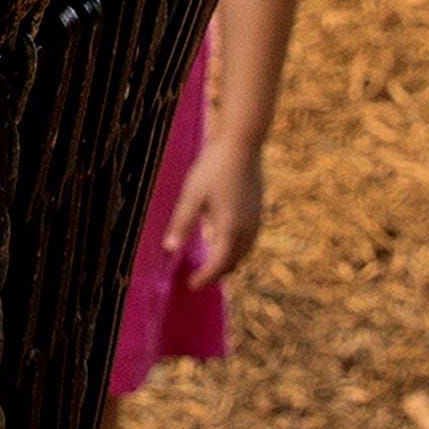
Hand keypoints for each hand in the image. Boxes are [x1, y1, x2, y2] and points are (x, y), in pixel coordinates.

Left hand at [172, 137, 267, 286]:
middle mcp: (247, 229)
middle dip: (215, 274)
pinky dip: (234, 249)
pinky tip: (221, 242)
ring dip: (226, 262)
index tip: (190, 285)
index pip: (218, 265)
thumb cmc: (214, 167)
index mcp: (230, 228)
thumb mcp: (192, 195)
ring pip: (242, 252)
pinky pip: (247, 240)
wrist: (243, 143)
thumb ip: (182, 222)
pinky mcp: (258, 210)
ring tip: (209, 266)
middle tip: (197, 279)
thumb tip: (170, 248)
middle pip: (232, 262)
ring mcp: (256, 220)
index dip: (205, 278)